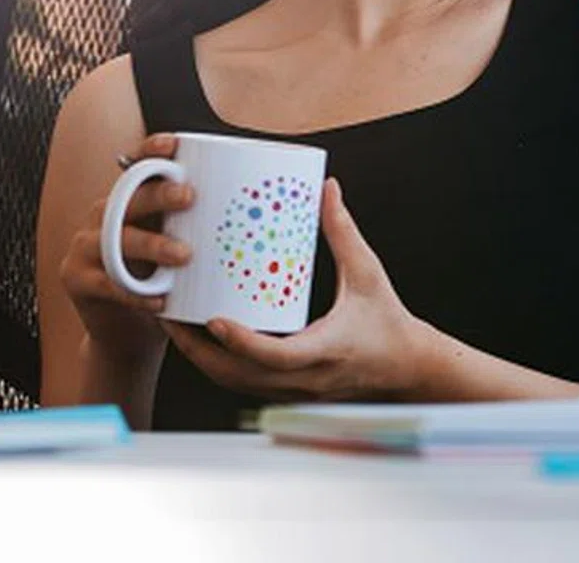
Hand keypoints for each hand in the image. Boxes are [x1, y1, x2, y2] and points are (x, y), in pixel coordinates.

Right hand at [57, 133, 192, 363]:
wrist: (126, 335)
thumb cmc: (159, 286)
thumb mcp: (175, 251)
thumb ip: (195, 228)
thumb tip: (255, 212)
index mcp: (126, 203)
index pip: (135, 168)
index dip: (150, 152)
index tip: (174, 143)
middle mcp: (101, 217)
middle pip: (127, 198)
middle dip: (158, 194)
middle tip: (190, 196)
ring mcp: (85, 246)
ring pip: (116, 239)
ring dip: (151, 245)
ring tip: (183, 255)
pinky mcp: (76, 279)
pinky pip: (107, 282)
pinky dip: (135, 293)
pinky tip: (159, 300)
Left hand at [163, 178, 431, 402]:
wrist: (408, 368)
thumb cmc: (389, 322)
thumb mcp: (368, 273)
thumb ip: (343, 231)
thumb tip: (326, 189)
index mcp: (323, 350)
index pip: (274, 356)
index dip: (239, 341)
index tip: (212, 318)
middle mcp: (304, 378)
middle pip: (237, 376)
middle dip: (197, 349)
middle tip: (170, 314)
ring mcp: (294, 390)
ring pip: (234, 384)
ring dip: (201, 358)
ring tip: (175, 323)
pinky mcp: (289, 390)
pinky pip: (244, 383)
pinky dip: (218, 364)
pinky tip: (202, 339)